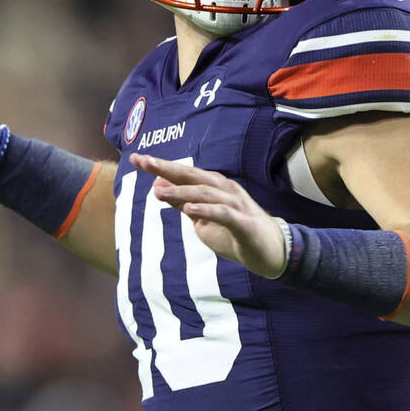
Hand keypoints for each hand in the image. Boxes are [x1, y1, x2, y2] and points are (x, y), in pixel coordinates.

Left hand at [130, 153, 286, 277]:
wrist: (272, 252)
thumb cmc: (235, 234)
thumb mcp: (203, 220)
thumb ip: (184, 203)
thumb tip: (158, 186)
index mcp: (214, 187)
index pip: (184, 173)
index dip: (161, 166)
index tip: (137, 159)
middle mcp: (225, 189)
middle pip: (193, 175)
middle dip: (167, 168)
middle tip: (144, 162)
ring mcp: (235, 205)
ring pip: (206, 193)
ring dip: (181, 192)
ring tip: (158, 192)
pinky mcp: (243, 223)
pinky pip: (223, 213)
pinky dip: (206, 210)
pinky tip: (188, 209)